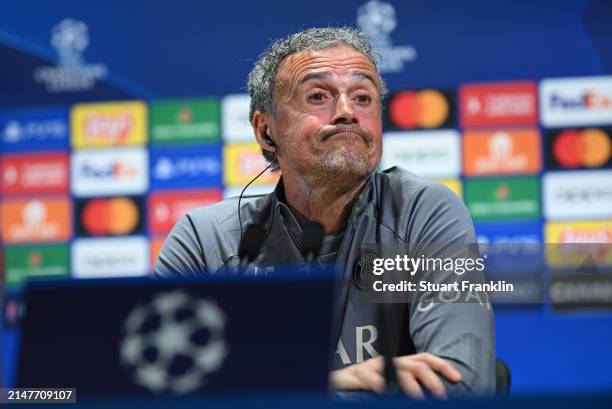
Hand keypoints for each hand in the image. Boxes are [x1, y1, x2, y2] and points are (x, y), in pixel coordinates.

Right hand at [329, 353, 462, 398]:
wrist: (338, 383)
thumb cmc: (368, 386)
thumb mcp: (393, 385)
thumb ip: (410, 386)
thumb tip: (436, 394)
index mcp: (399, 363)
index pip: (424, 358)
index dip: (442, 365)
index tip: (457, 378)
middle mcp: (389, 362)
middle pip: (415, 363)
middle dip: (431, 378)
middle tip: (441, 395)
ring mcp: (373, 367)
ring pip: (396, 369)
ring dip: (410, 385)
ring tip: (419, 399)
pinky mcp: (358, 375)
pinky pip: (371, 378)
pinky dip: (381, 385)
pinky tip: (388, 394)